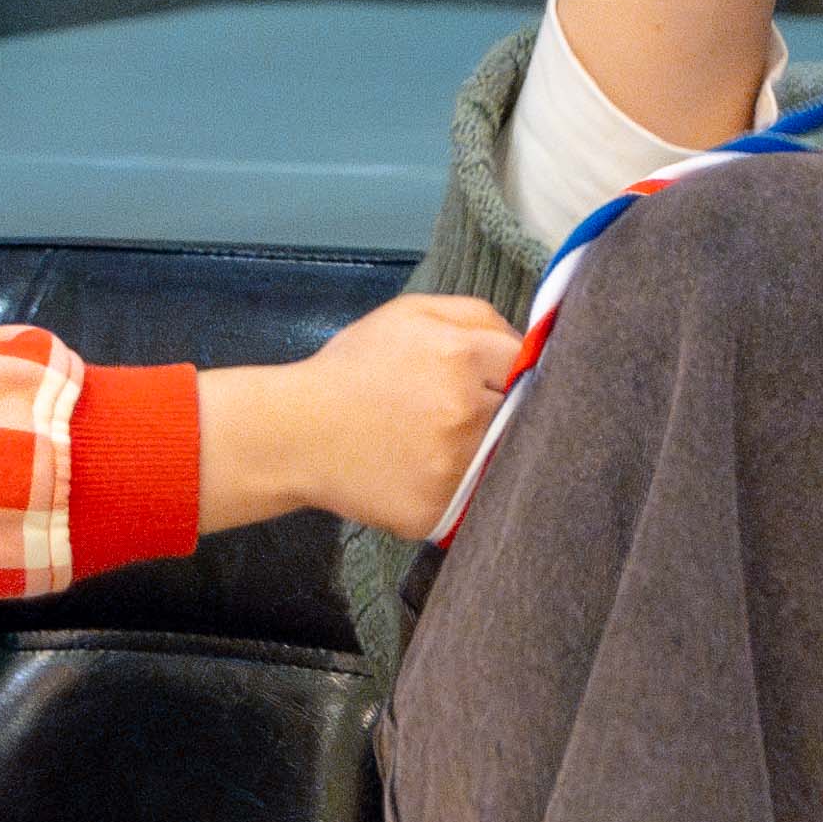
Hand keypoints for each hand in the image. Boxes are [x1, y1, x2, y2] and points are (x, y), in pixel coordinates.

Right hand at [198, 293, 525, 541]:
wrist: (296, 433)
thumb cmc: (352, 370)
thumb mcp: (408, 314)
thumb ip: (475, 314)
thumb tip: (527, 343)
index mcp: (460, 354)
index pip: (524, 365)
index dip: (510, 373)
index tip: (493, 382)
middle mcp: (465, 410)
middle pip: (521, 414)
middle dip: (502, 412)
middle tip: (468, 415)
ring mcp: (453, 464)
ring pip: (501, 459)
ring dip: (484, 452)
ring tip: (443, 444)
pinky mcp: (438, 507)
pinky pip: (473, 498)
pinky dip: (459, 486)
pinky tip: (428, 473)